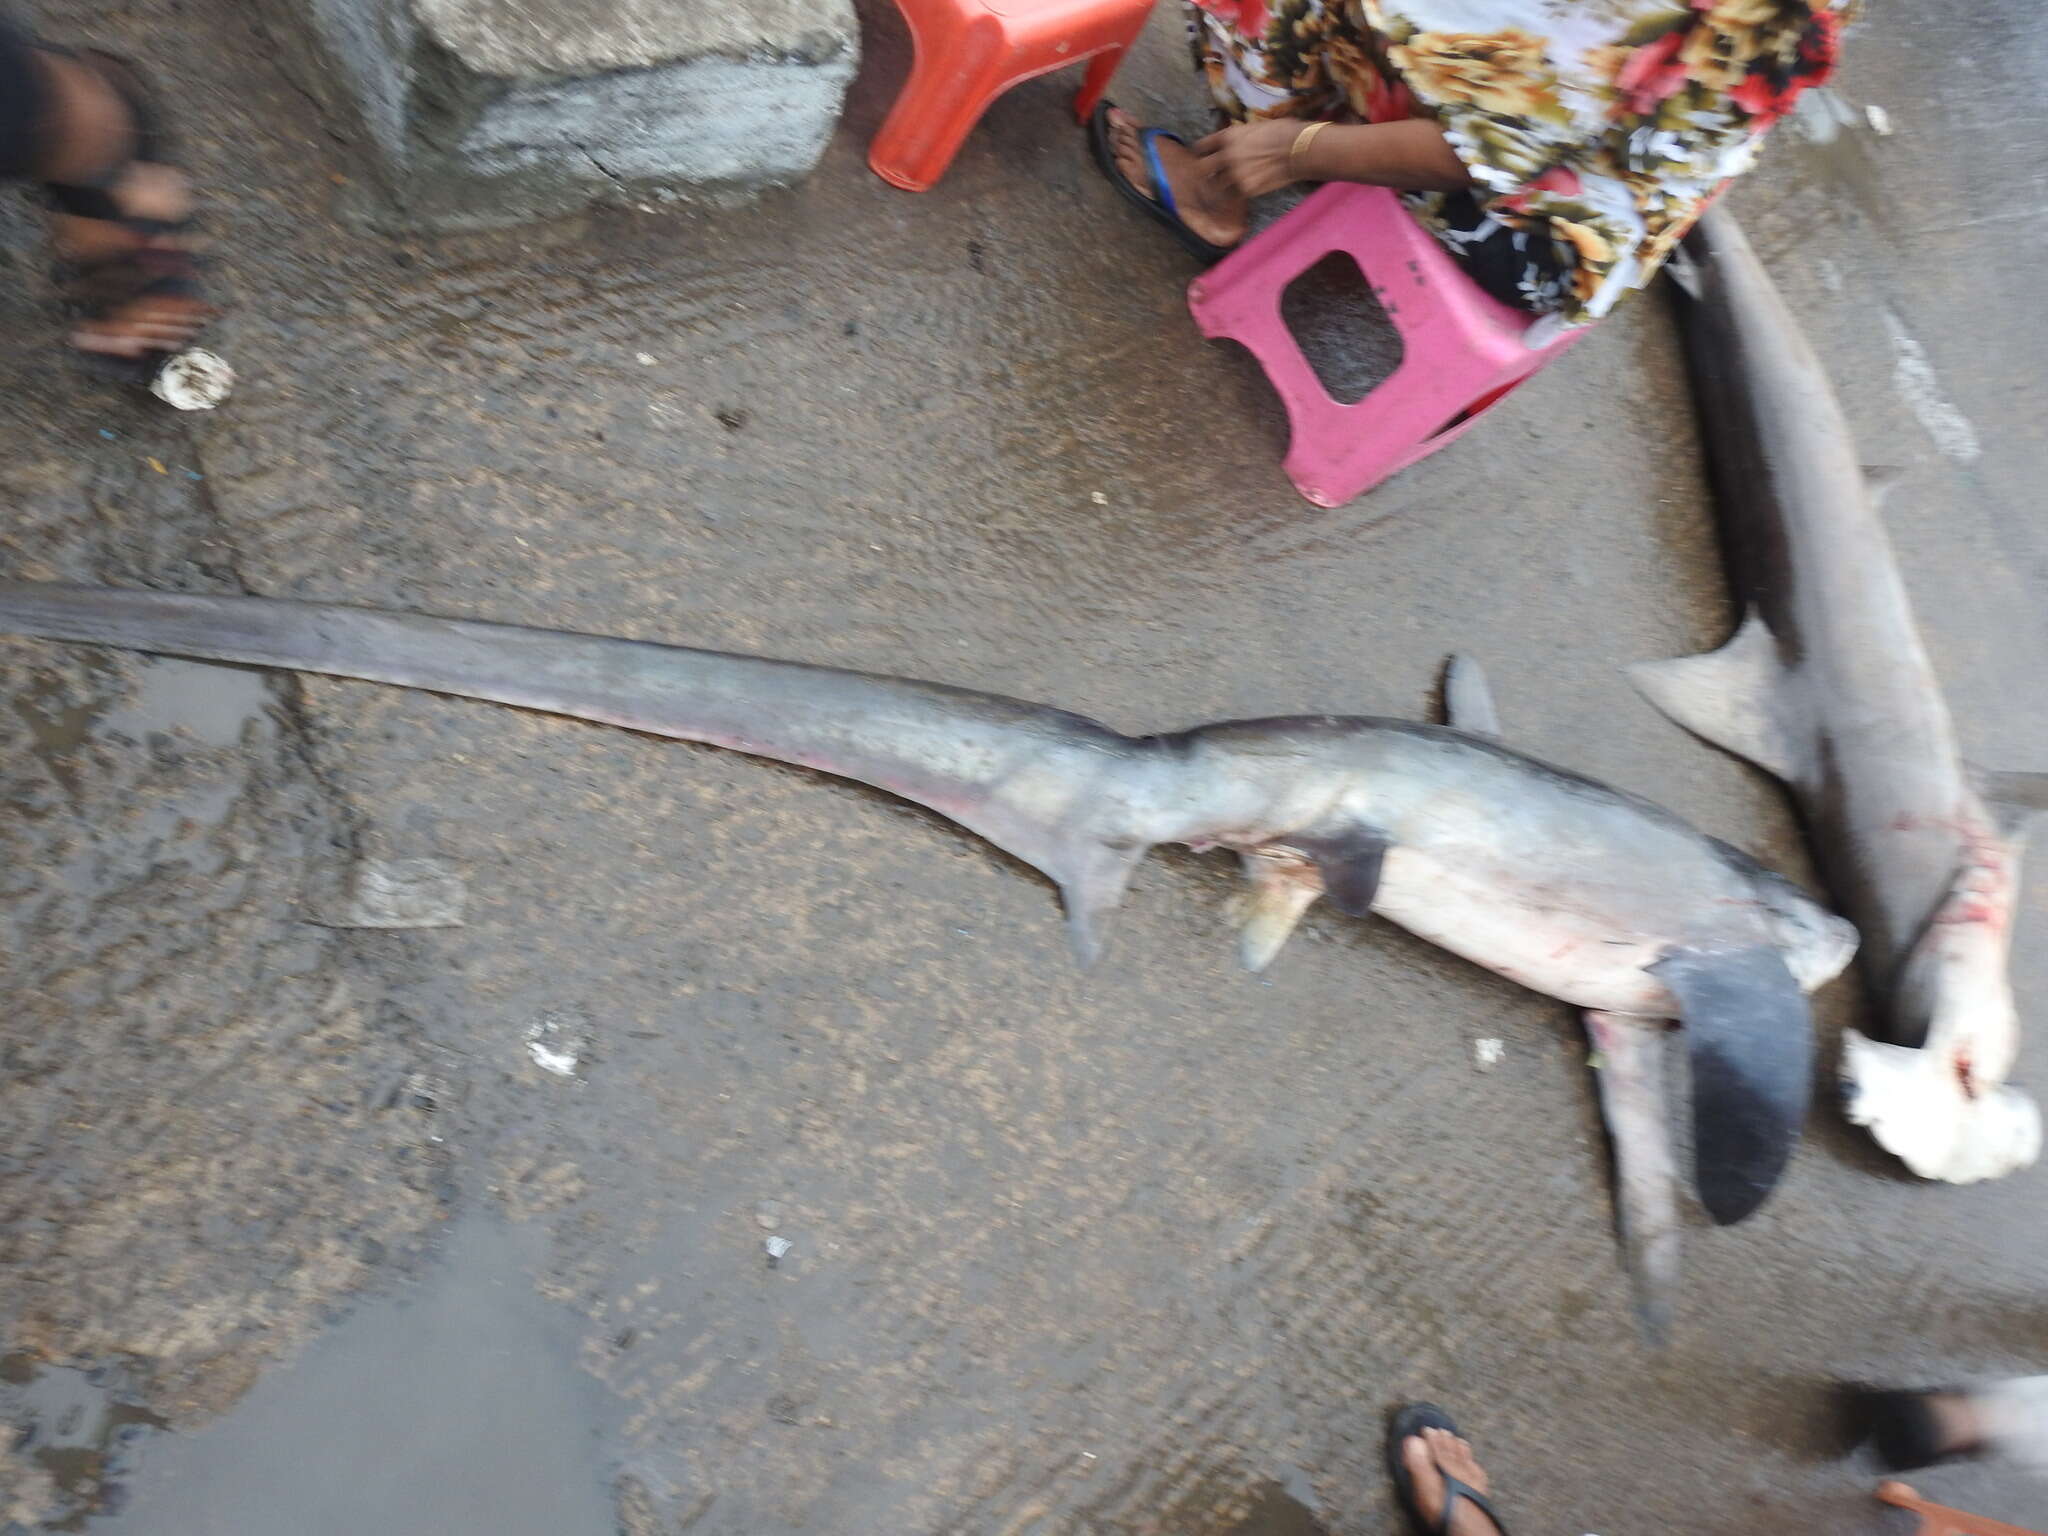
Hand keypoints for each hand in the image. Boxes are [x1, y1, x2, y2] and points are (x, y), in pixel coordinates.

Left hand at [1192, 118, 1313, 200]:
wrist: (1298, 149)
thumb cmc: (1283, 133)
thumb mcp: (1255, 128)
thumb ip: (1241, 138)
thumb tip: (1239, 144)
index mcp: (1228, 136)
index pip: (1202, 146)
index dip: (1200, 152)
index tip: (1201, 157)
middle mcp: (1226, 155)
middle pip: (1202, 168)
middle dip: (1204, 173)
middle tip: (1207, 178)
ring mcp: (1235, 174)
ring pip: (1215, 186)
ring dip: (1218, 188)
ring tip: (1222, 191)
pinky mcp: (1246, 189)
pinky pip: (1233, 196)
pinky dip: (1234, 197)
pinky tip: (1237, 196)